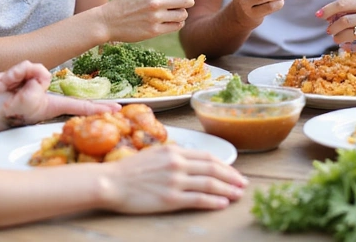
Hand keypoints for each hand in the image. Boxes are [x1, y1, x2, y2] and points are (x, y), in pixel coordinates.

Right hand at [0, 61, 117, 128]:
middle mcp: (50, 91)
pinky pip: (23, 66)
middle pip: (46, 76)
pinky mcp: (28, 73)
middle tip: (16, 88)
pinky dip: (11, 75)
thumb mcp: (24, 105)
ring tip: (10, 89)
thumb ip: (32, 93)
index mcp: (56, 104)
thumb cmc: (12, 111)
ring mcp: (38, 80)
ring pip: (34, 69)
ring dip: (17, 78)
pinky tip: (7, 83)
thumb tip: (39, 78)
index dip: (100, 108)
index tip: (118, 110)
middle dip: (32, 78)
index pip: (82, 106)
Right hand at [100, 145, 246, 212]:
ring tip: (238, 195)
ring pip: (209, 184)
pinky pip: (198, 199)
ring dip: (227, 190)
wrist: (111, 182)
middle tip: (243, 184)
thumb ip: (174, 156)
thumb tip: (191, 160)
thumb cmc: (130, 170)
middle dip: (232, 177)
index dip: (225, 165)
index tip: (235, 172)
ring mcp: (175, 181)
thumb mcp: (155, 154)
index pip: (208, 157)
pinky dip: (213, 201)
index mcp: (175, 152)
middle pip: (213, 169)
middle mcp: (178, 164)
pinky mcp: (170, 199)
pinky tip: (223, 204)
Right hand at [101, 0, 195, 42]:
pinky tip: (171, 21)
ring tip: (175, 13)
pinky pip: (176, 26)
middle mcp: (155, 2)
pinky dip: (177, 23)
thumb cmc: (128, 2)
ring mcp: (155, 17)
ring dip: (182, 13)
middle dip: (188, 1)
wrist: (109, 21)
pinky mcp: (154, 31)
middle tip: (185, 2)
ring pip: (183, 14)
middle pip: (186, 0)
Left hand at [318, 0, 355, 50]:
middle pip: (343, 20)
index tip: (319, 15)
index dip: (328, 9)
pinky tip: (347, 48)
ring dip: (338, 38)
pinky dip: (350, 48)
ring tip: (336, 40)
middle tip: (329, 31)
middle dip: (332, 27)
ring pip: (349, 34)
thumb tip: (338, 16)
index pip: (343, 3)